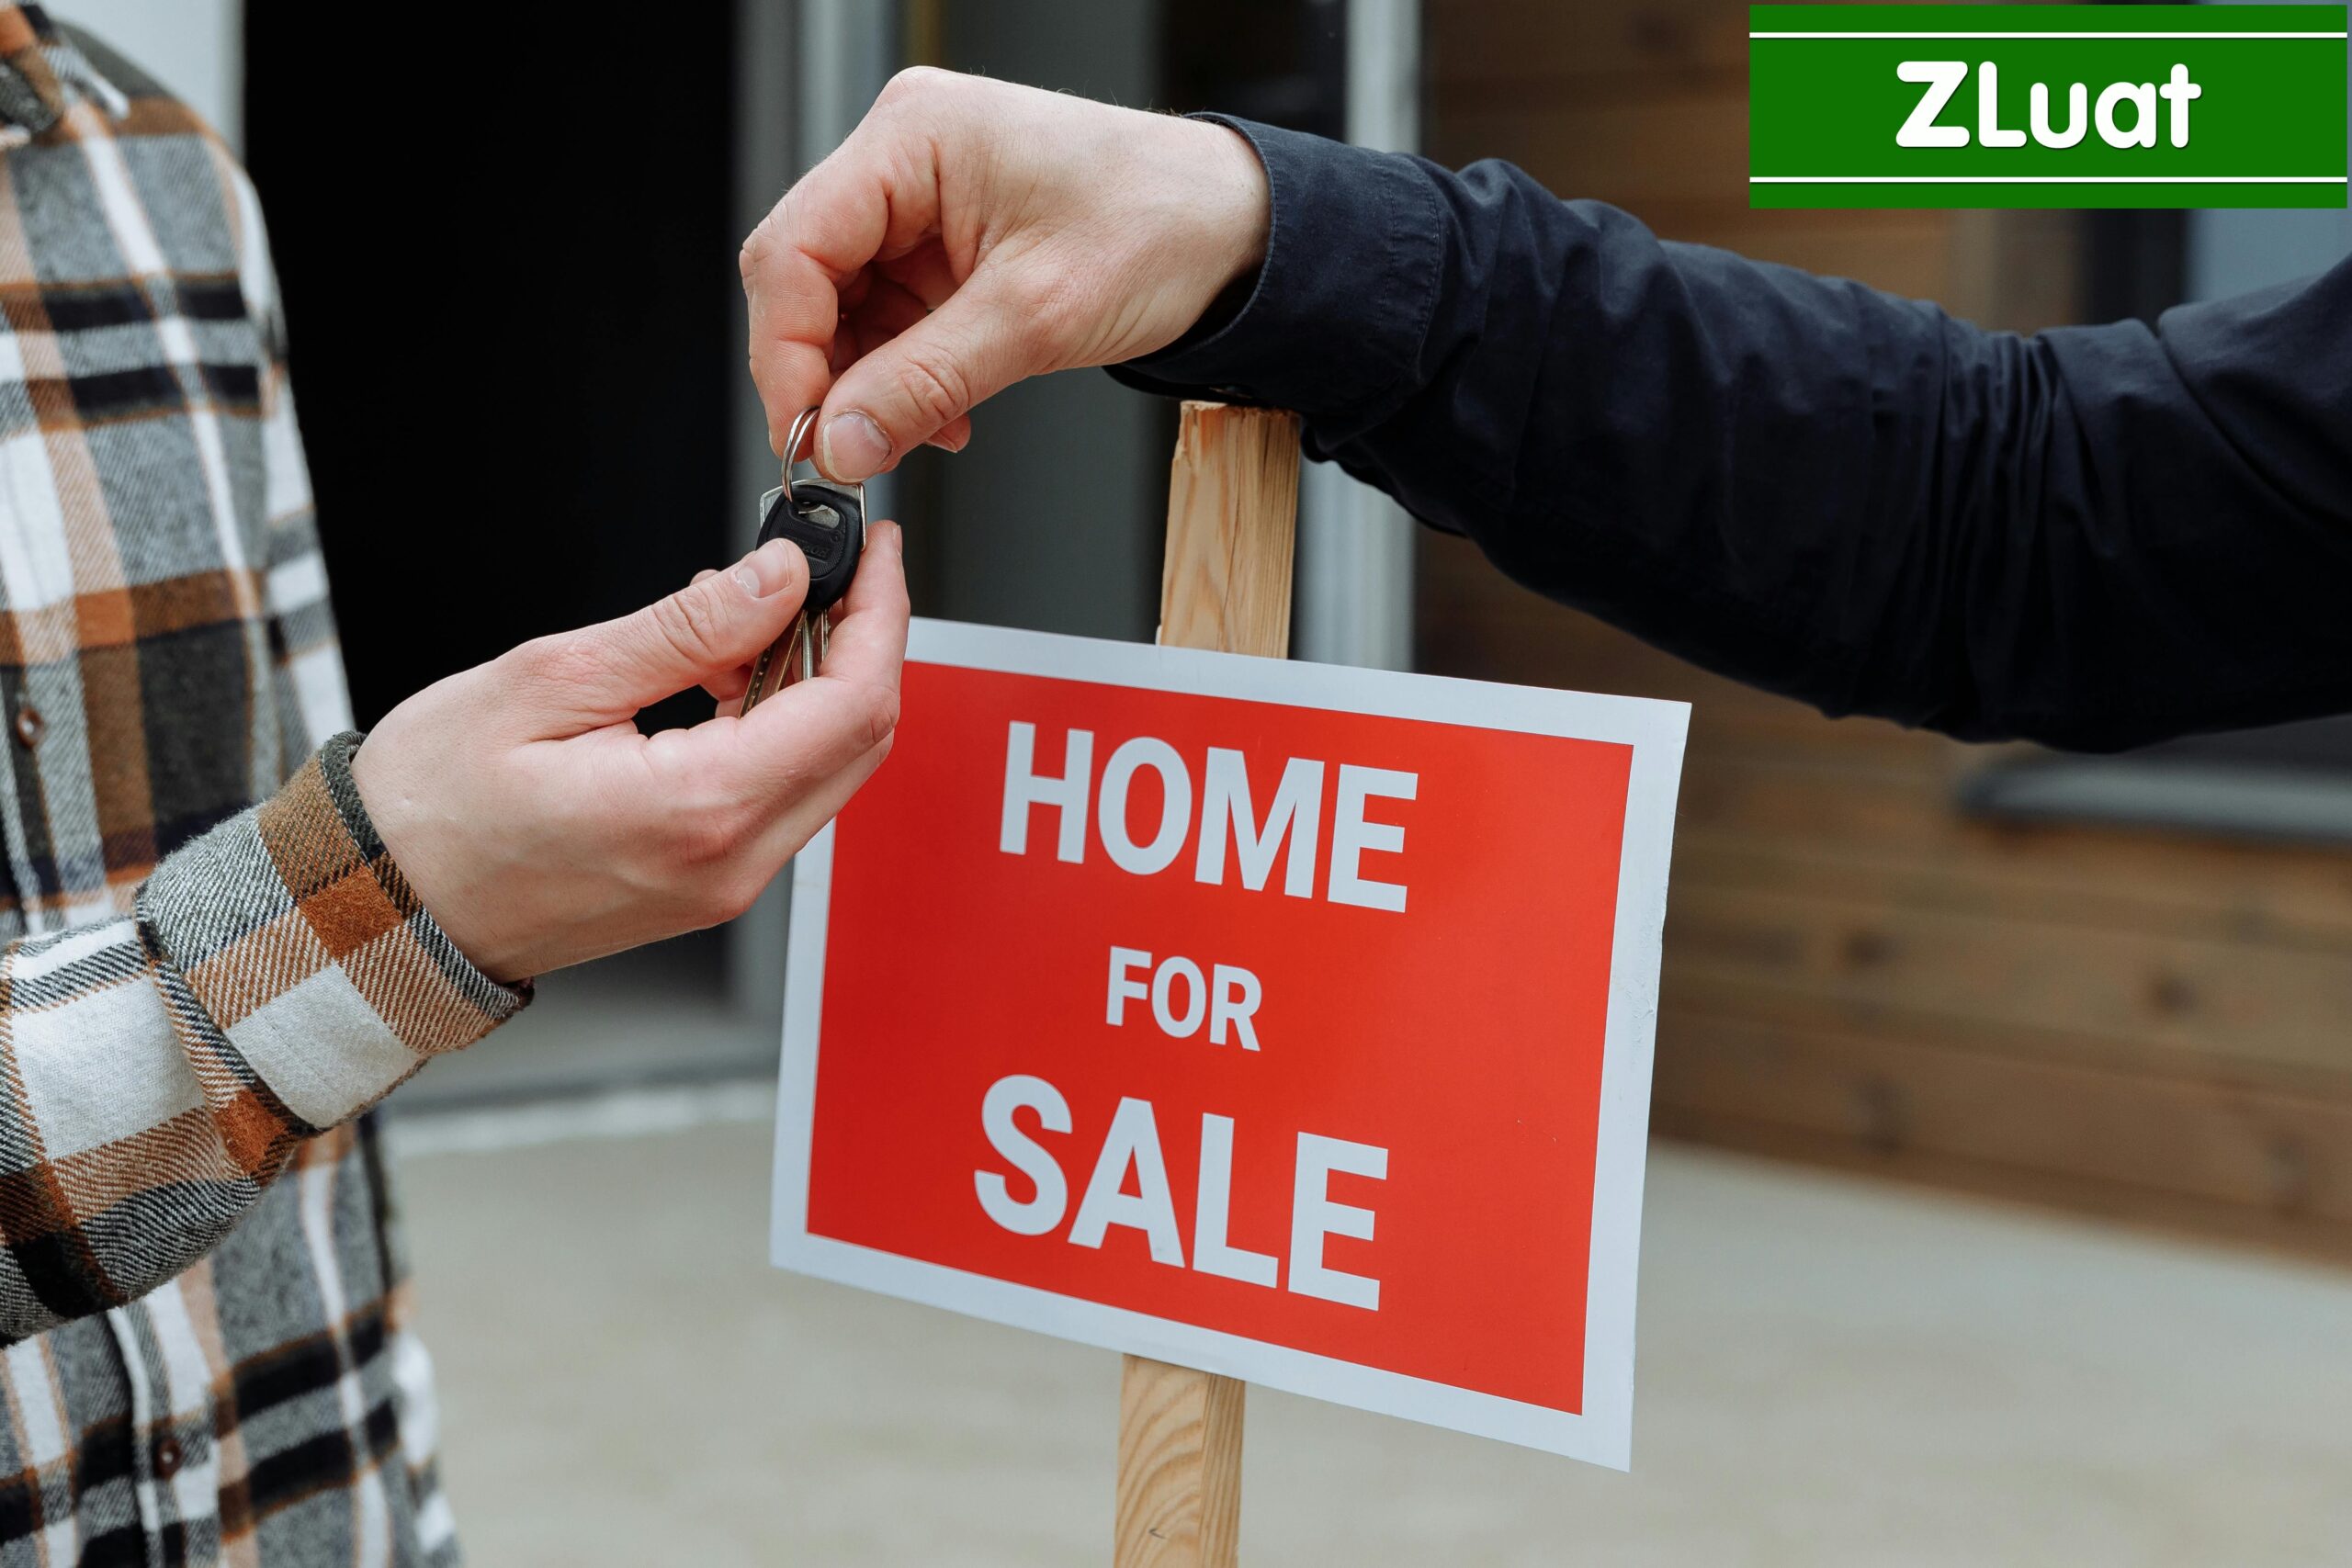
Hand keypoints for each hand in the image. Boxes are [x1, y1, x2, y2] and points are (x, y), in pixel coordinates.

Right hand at [351, 523, 907, 982]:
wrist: (382, 909)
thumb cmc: (430, 807)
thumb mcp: (550, 682)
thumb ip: (682, 631)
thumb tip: (777, 578)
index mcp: (699, 810)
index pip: (851, 706)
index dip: (879, 616)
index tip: (873, 550)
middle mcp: (731, 862)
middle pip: (861, 740)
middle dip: (862, 641)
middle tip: (833, 565)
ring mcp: (725, 882)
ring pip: (829, 768)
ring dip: (818, 682)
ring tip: (753, 612)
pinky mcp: (709, 883)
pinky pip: (784, 795)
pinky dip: (780, 725)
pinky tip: (726, 675)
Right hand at [741, 68, 1270, 478]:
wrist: (1236, 231)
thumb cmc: (1162, 224)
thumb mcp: (1036, 317)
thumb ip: (924, 382)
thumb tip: (839, 439)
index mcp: (914, 137)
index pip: (794, 248)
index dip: (786, 351)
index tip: (806, 431)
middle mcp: (906, 156)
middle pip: (808, 276)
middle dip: (829, 372)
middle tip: (852, 448)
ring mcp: (924, 199)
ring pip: (846, 305)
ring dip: (871, 382)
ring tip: (922, 429)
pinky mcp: (946, 241)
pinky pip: (892, 315)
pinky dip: (906, 374)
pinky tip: (941, 411)